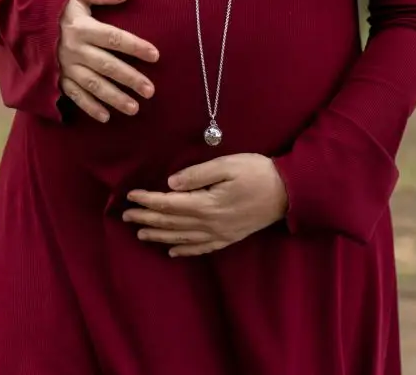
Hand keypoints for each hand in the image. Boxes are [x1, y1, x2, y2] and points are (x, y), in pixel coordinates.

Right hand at [59, 0, 158, 121]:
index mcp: (82, 27)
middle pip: (107, 66)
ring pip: (93, 85)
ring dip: (114, 98)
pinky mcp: (55, 78)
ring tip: (135, 108)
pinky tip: (106, 117)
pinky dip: (89, 107)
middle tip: (150, 91)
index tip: (155, 55)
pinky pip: (74, 95)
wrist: (18, 21)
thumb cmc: (54, 5)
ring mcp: (64, 66)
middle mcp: (74, 49)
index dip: (135, 46)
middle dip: (130, 79)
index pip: (113, 38)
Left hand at [123, 154, 288, 256]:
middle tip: (126, 216)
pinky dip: (184, 250)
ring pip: (182, 238)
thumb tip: (170, 184)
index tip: (130, 196)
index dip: (147, 201)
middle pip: (171, 223)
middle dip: (146, 219)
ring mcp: (219, 233)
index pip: (168, 204)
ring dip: (159, 236)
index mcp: (206, 204)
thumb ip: (197, 174)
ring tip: (140, 234)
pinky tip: (172, 251)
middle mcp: (209, 223)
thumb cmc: (258, 173)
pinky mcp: (229, 238)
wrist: (289, 193)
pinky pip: (201, 248)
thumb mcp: (227, 165)